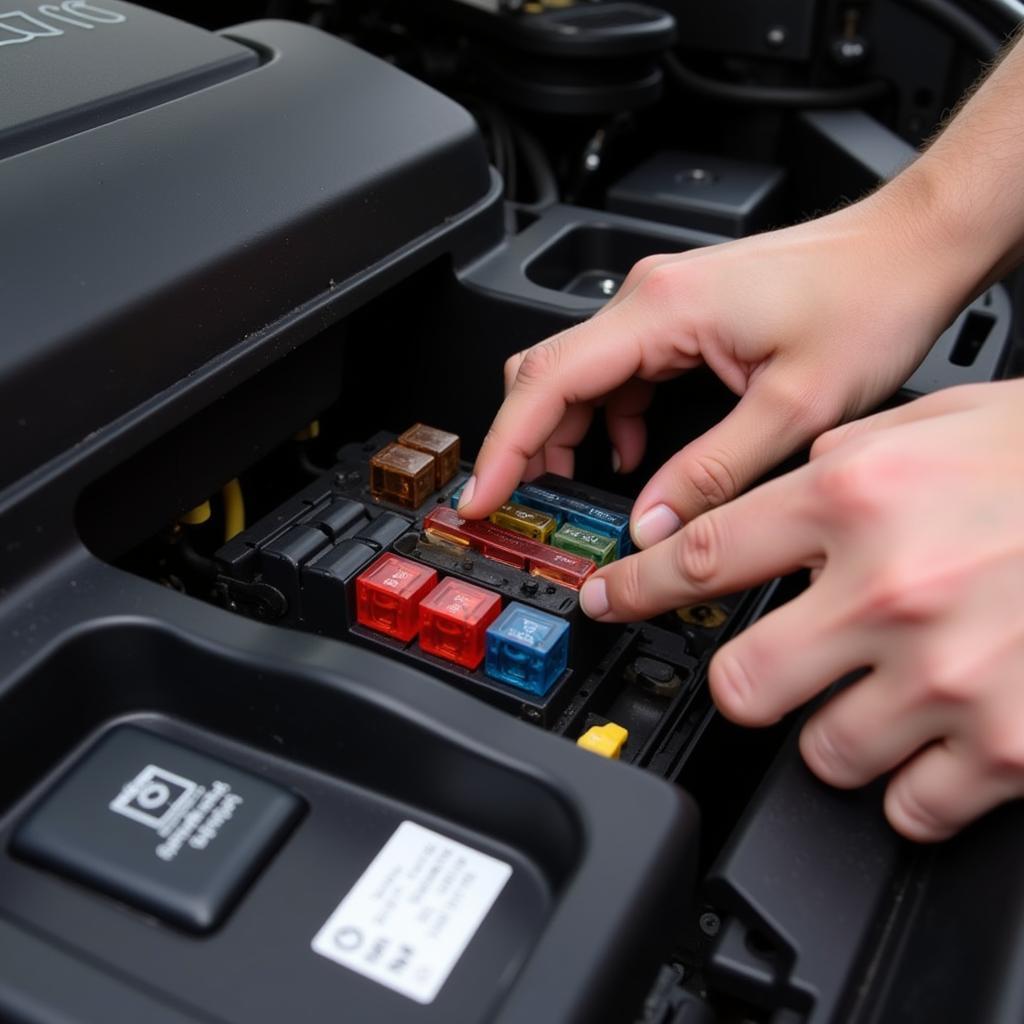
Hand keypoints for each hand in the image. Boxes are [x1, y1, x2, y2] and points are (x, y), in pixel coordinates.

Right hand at [458, 188, 965, 547]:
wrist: (909, 249)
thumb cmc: (868, 301)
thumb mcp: (792, 408)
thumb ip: (711, 475)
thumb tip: (651, 527)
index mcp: (660, 310)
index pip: (547, 382)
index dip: (503, 446)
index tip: (481, 494)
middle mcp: (648, 297)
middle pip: (547, 376)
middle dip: (527, 445)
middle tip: (523, 504)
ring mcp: (660, 303)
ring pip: (579, 376)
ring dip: (570, 435)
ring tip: (582, 489)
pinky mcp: (678, 314)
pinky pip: (618, 373)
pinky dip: (610, 419)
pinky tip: (634, 454)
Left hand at [580, 380, 1023, 840]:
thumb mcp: (920, 426)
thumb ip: (823, 472)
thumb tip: (746, 516)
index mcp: (857, 495)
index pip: (702, 555)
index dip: (636, 588)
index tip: (609, 604)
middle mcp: (890, 586)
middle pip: (741, 682)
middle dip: (749, 678)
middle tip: (780, 659)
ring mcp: (950, 676)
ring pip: (821, 752)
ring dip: (838, 726)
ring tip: (890, 685)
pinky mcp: (1007, 748)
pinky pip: (908, 803)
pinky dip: (913, 779)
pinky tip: (943, 728)